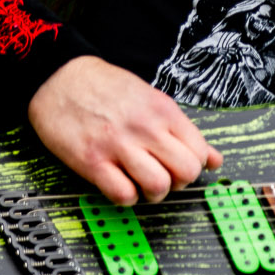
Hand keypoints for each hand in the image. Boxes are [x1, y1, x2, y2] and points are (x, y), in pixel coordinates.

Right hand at [26, 55, 221, 204]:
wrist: (59, 77)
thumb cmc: (106, 89)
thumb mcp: (153, 100)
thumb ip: (184, 131)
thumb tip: (215, 159)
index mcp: (164, 112)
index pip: (200, 152)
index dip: (194, 166)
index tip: (179, 165)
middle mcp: (146, 128)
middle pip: (185, 172)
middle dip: (178, 182)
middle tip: (163, 177)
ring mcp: (118, 145)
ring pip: (158, 186)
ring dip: (153, 193)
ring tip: (141, 184)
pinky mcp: (91, 161)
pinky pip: (123, 194)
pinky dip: (125, 198)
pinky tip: (119, 185)